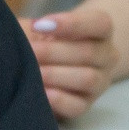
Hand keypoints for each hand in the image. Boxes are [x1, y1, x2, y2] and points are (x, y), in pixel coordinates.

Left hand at [24, 2, 118, 120]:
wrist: (49, 67)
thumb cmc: (45, 39)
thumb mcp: (41, 28)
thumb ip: (35, 27)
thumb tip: (21, 33)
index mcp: (101, 30)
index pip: (100, 23)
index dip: (71, 23)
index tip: (38, 25)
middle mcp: (106, 56)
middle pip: (89, 52)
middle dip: (53, 51)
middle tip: (28, 51)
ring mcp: (99, 83)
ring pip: (87, 79)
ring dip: (56, 74)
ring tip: (33, 71)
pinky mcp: (85, 105)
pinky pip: (78, 106)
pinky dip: (59, 99)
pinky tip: (42, 91)